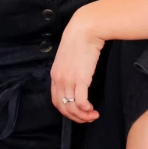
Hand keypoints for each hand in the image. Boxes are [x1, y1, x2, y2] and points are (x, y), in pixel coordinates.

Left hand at [49, 8, 104, 123]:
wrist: (84, 30)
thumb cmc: (78, 42)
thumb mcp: (67, 59)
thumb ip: (68, 72)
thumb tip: (74, 83)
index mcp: (54, 74)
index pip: (55, 100)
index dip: (66, 111)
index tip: (77, 112)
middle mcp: (59, 79)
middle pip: (62, 107)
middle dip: (75, 117)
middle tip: (87, 118)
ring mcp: (68, 79)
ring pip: (71, 107)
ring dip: (83, 116)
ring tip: (93, 115)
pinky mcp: (80, 79)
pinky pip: (80, 102)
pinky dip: (86, 110)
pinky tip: (93, 109)